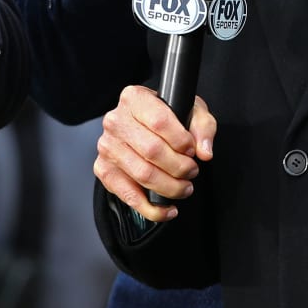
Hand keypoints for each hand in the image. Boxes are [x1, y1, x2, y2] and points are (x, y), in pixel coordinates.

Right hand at [93, 85, 217, 222]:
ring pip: (142, 174)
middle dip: (179, 167)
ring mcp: (107, 146)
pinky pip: (127, 195)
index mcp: (134, 98)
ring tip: (185, 188)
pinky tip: (168, 209)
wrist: (144, 125)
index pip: (160, 121)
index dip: (181, 140)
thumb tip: (204, 152)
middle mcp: (115, 120)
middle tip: (192, 172)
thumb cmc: (168, 116)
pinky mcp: (103, 170)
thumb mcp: (191, 111)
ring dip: (169, 187)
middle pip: (151, 151)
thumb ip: (203, 127)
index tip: (193, 151)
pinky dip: (151, 208)